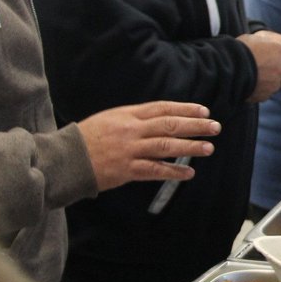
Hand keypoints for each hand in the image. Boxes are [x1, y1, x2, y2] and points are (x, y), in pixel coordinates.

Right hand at [78, 101, 220, 190]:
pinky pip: (154, 170)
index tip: (204, 110)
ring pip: (166, 146)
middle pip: (169, 125)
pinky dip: (173, 172)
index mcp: (128, 115)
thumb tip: (161, 118)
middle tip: (215, 127)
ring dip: (190, 147)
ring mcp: (129, 150)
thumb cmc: (88, 138)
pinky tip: (189, 173)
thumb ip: (134, 118)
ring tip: (209, 148)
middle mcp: (131, 130)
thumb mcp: (111, 118)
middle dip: (195, 125)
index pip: (162, 108)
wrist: (65, 159)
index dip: (185, 109)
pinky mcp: (126, 170)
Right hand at [238, 32, 280, 101]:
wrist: (226, 69)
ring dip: (276, 78)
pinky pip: (269, 91)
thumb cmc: (238, 50)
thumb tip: (275, 45)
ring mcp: (274, 84)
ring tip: (262, 73)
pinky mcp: (265, 95)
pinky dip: (264, 87)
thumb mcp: (255, 38)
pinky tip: (254, 82)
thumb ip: (268, 43)